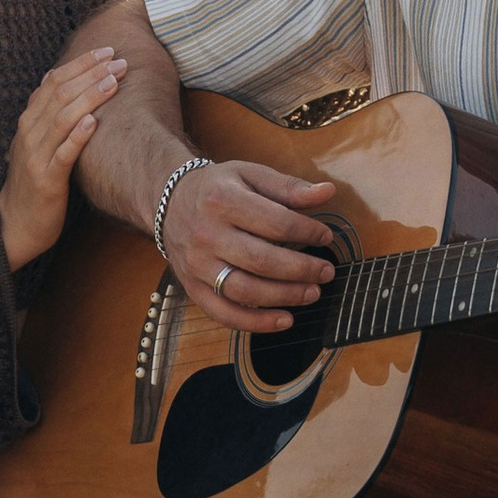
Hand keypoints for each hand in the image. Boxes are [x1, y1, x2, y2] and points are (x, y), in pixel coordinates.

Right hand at [0, 47, 125, 272]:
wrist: (15, 225)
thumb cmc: (33, 183)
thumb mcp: (36, 143)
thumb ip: (45, 114)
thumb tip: (54, 79)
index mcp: (28, 122)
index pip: (53, 81)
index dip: (80, 64)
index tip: (107, 52)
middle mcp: (29, 134)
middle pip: (60, 94)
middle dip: (91, 74)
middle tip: (119, 62)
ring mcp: (36, 157)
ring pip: (62, 118)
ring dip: (89, 97)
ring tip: (113, 82)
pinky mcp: (46, 180)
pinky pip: (62, 154)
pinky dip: (78, 136)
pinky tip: (94, 122)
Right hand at [161, 160, 337, 336]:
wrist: (169, 201)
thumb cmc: (218, 189)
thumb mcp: (250, 175)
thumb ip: (288, 186)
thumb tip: (328, 193)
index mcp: (223, 200)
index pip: (275, 223)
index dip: (307, 233)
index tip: (326, 236)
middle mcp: (206, 234)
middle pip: (261, 260)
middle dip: (301, 270)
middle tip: (326, 272)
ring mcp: (197, 265)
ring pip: (245, 290)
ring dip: (285, 297)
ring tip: (312, 293)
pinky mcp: (192, 287)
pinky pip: (224, 313)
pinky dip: (256, 323)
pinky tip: (284, 320)